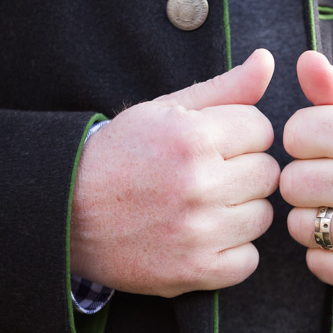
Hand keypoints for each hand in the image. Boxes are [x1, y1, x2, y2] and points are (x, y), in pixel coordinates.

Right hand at [70, 49, 280, 296]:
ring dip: (239, 210)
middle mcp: (199, 184)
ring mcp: (198, 232)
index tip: (212, 144)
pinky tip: (202, 237)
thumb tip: (268, 60)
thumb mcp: (163, 110)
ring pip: (263, 216)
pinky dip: (231, 252)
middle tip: (206, 175)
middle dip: (242, 170)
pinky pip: (248, 260)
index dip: (239, 134)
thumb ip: (224, 88)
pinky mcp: (195, 272)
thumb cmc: (119, 156)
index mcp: (191, 137)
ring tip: (202, 206)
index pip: (262, 129)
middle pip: (267, 173)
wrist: (65, 213)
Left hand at [280, 51, 332, 296]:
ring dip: (312, 218)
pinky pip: (317, 263)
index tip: (327, 146)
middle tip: (332, 180)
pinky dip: (325, 254)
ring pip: (299, 225)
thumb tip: (304, 60)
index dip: (306, 139)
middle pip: (292, 182)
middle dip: (306, 179)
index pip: (296, 134)